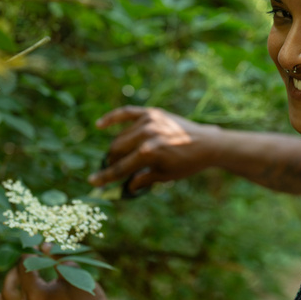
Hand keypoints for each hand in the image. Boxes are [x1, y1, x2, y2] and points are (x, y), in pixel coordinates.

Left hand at [0, 255, 112, 299]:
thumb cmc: (88, 297)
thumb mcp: (73, 272)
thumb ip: (55, 257)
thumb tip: (43, 244)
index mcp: (38, 295)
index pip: (25, 266)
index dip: (30, 253)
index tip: (37, 246)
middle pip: (12, 282)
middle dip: (19, 266)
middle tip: (30, 257)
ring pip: (7, 299)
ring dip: (9, 282)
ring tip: (16, 272)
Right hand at [88, 106, 219, 191]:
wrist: (208, 143)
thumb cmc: (187, 163)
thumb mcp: (165, 176)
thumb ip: (143, 180)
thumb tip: (125, 186)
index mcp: (149, 153)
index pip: (121, 167)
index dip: (106, 177)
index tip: (92, 182)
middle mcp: (146, 135)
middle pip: (117, 151)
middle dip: (111, 162)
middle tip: (111, 169)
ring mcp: (149, 121)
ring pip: (121, 136)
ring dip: (117, 148)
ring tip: (118, 157)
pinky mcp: (152, 112)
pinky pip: (126, 112)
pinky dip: (112, 118)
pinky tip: (100, 125)